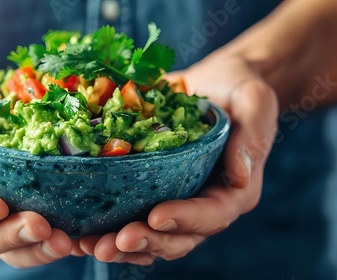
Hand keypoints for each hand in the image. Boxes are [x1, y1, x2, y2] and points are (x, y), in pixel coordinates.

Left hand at [78, 51, 278, 264]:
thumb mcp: (255, 103)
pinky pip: (132, 214)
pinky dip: (109, 226)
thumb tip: (239, 175)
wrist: (218, 83)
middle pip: (178, 236)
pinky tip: (82, 231)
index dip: (185, 220)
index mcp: (233, 190)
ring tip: (90, 244)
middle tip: (112, 242)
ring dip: (121, 244)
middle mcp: (204, 202)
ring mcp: (177, 198)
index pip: (212, 215)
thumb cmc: (240, 90)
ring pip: (152, 234)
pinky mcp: (153, 188)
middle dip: (145, 242)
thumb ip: (252, 137)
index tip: (155, 216)